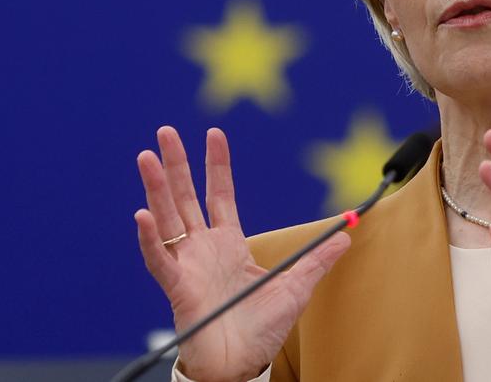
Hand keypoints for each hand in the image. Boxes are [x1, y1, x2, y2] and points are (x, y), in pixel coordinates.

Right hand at [135, 127, 349, 381]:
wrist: (241, 365)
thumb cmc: (262, 329)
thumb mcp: (297, 287)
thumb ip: (317, 258)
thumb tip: (347, 233)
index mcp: (229, 243)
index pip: (219, 194)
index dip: (217, 165)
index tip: (214, 133)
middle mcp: (203, 248)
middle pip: (185, 197)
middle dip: (175, 164)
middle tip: (165, 132)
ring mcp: (187, 265)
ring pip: (166, 218)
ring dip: (155, 188)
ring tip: (146, 157)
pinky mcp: (176, 287)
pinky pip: (158, 259)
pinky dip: (150, 238)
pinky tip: (142, 215)